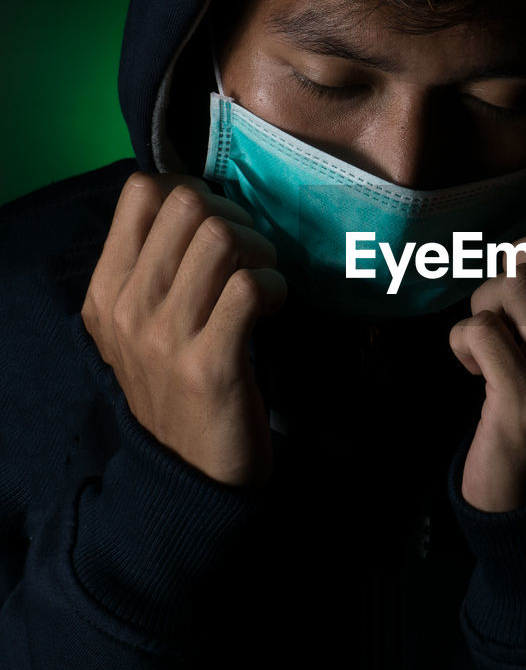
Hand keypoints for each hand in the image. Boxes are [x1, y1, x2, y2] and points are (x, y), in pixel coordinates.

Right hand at [82, 173, 286, 485]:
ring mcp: (165, 336)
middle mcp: (128, 307)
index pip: (141, 192)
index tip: (217, 228)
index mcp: (106, 291)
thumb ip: (154, 271)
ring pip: (220, 237)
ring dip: (259, 249)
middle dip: (235, 217)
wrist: (188, 477)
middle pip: (188, 204)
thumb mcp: (140, 329)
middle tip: (250, 256)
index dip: (193, 192)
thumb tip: (197, 204)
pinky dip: (274, 286)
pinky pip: (249, 287)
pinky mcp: (209, 364)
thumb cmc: (177, 390)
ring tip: (263, 279)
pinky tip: (274, 307)